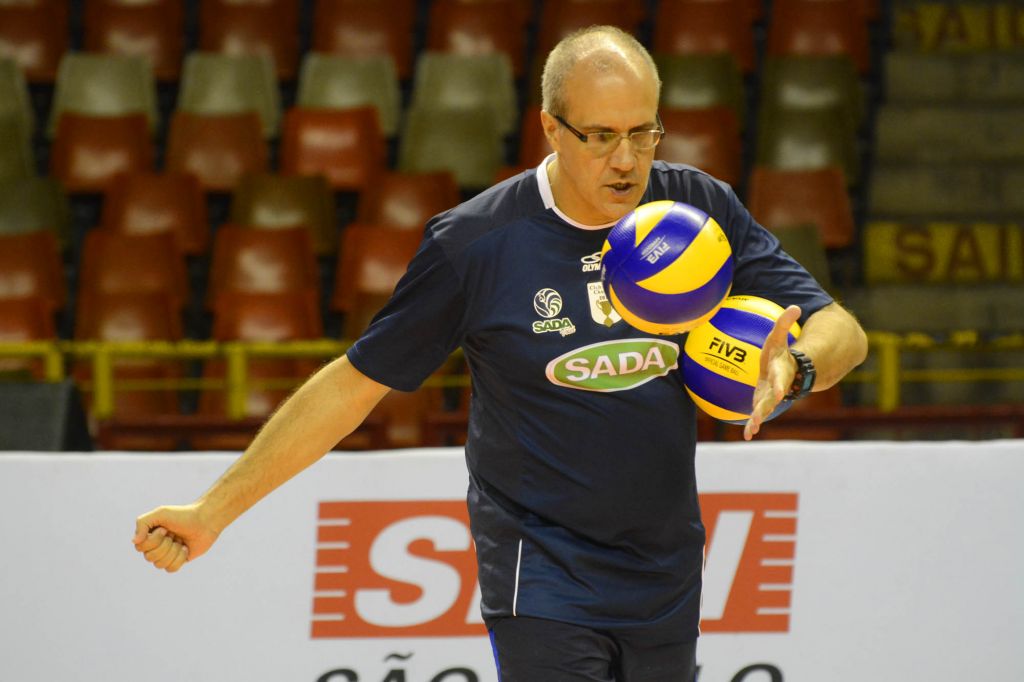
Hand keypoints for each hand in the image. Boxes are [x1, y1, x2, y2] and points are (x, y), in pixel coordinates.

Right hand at [133, 504, 220, 572]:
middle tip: (174, 534)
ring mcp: (167, 554)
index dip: (153, 540)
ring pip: (160, 565)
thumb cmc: (183, 515)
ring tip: (181, 542)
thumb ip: (142, 523)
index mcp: (149, 535)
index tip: (165, 529)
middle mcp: (156, 546)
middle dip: (165, 545)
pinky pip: (171, 569)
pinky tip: (186, 549)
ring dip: (173, 552)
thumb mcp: (160, 513)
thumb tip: (135, 542)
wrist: (206, 520)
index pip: (140, 547)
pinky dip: (179, 559)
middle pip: (150, 557)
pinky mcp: (178, 561)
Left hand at [744, 304, 801, 440]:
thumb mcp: (779, 336)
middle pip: (772, 398)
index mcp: (781, 371)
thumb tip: (795, 306)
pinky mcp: (763, 402)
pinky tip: (747, 436)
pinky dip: (753, 425)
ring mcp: (771, 397)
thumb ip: (785, 322)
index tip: (781, 392)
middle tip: (760, 417)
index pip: (781, 378)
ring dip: (758, 419)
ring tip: (752, 430)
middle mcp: (777, 386)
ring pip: (765, 409)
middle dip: (767, 406)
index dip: (780, 384)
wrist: (787, 370)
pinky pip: (757, 415)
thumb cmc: (779, 352)